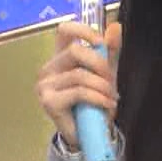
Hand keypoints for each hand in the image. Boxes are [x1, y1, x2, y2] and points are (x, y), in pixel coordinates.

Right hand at [36, 21, 121, 149]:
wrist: (86, 134)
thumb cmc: (93, 102)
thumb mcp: (105, 74)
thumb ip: (109, 51)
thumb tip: (116, 26)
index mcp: (60, 57)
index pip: (64, 31)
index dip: (83, 30)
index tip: (100, 42)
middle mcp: (49, 68)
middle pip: (76, 51)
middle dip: (100, 64)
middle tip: (111, 79)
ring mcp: (46, 85)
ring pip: (80, 75)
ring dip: (102, 87)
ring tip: (111, 97)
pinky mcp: (49, 101)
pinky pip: (79, 92)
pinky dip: (98, 98)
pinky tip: (106, 104)